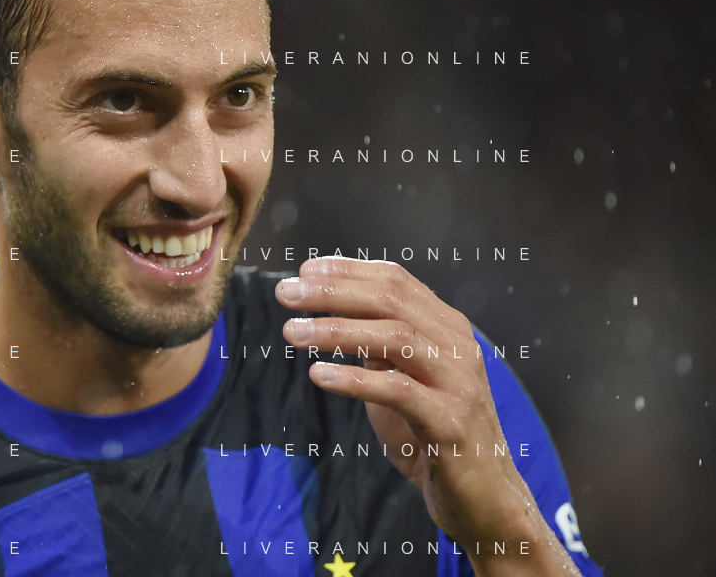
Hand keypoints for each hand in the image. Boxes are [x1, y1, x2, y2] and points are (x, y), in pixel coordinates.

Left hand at [276, 257, 579, 576]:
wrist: (482, 498)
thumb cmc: (432, 434)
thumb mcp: (401, 378)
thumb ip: (376, 345)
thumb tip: (327, 310)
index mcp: (446, 327)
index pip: (396, 281)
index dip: (348, 270)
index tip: (304, 270)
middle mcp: (457, 345)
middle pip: (391, 299)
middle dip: (333, 291)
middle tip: (286, 293)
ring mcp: (458, 382)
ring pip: (394, 337)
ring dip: (336, 330)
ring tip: (291, 333)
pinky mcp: (450, 421)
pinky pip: (397, 390)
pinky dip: (354, 378)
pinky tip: (319, 375)